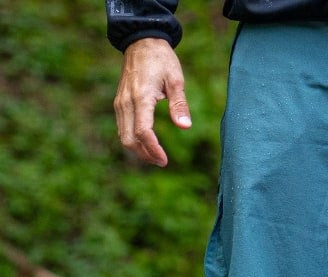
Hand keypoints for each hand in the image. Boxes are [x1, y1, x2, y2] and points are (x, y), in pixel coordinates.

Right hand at [114, 38, 190, 166]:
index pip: (143, 131)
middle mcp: (126, 102)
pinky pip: (122, 128)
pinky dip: (133, 140)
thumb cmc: (161, 59)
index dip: (153, 149)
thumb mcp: (176, 79)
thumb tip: (185, 126)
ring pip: (123, 135)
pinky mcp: (119, 103)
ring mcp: (120, 103)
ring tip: (156, 157)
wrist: (141, 42)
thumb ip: (180, 104)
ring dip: (138, 150)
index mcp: (141, 97)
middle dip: (144, 154)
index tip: (164, 160)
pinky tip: (147, 145)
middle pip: (129, 139)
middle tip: (162, 162)